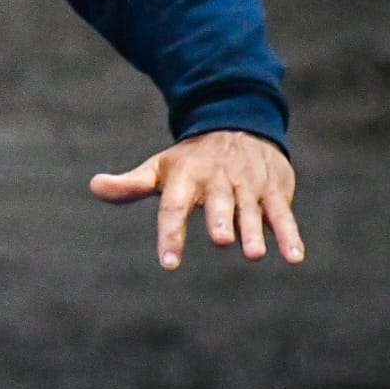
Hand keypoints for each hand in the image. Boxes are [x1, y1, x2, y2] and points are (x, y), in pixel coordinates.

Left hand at [91, 130, 303, 269]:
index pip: (174, 207)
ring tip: (253, 253)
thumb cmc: (190, 160)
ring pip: (251, 210)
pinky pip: (283, 214)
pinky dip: (289, 234)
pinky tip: (295, 258)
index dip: (171, 234)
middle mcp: (216, 181)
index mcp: (185, 178)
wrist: (236, 125)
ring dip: (254, 231)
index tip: (169, 263)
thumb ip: (130, 184)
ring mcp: (247, 185)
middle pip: (218, 204)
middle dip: (220, 220)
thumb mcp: (159, 169)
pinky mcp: (273, 190)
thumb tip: (94, 186)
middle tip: (221, 240)